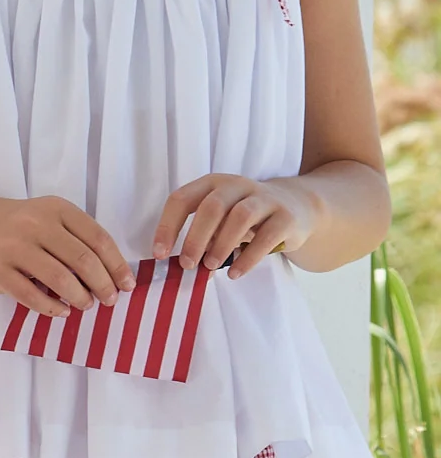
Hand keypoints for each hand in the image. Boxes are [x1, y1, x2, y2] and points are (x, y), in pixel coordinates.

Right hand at [0, 193, 132, 315]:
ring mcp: (13, 247)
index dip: (117, 265)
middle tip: (110, 300)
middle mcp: (36, 224)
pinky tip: (61, 311)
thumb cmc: (13, 223)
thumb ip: (73, 237)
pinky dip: (51, 308)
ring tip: (85, 305)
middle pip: (83, 260)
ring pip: (60, 279)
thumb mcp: (44, 216)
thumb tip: (109, 274)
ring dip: (80, 298)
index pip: (98, 238)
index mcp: (55, 208)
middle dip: (103, 285)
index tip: (127, 284)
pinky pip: (31, 295)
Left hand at [151, 173, 308, 276]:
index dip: (167, 226)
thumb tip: (184, 269)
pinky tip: (235, 273)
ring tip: (211, 266)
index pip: (182, 198)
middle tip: (187, 264)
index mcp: (213, 184)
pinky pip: (266, 237)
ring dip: (221, 244)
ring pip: (240, 216)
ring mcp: (265, 199)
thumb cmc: (247, 217)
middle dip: (195, 237)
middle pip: (212, 206)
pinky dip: (248, 258)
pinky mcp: (286, 217)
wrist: (298, 207)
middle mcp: (238, 186)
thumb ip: (204, 240)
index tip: (159, 253)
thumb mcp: (222, 221)